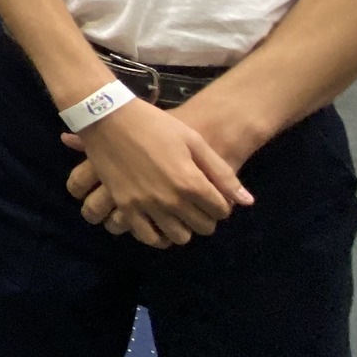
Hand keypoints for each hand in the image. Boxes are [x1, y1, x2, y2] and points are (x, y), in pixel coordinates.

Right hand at [59, 100, 251, 247]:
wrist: (109, 118)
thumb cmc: (155, 124)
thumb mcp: (193, 141)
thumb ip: (221, 172)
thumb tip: (247, 202)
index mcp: (190, 182)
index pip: (221, 211)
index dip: (221, 204)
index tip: (213, 195)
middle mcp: (171, 200)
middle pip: (202, 227)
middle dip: (206, 217)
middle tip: (198, 204)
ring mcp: (146, 206)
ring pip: (178, 237)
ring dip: (184, 228)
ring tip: (180, 215)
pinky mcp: (125, 207)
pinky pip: (147, 237)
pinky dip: (158, 236)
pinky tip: (160, 224)